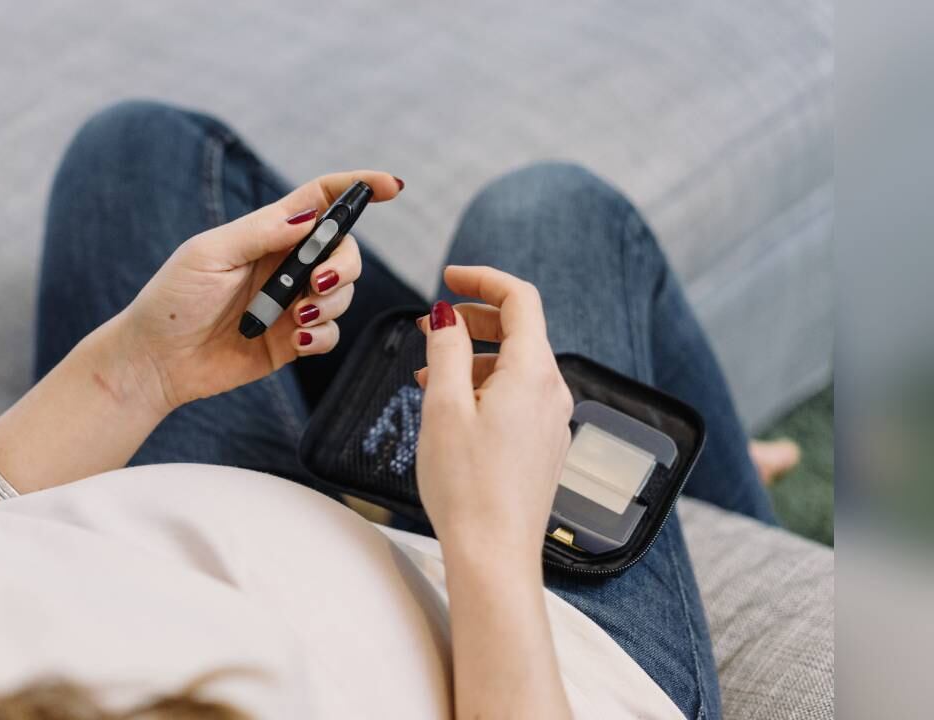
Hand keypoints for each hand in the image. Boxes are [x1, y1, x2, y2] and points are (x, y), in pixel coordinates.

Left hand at [116, 171, 403, 410]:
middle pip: (344, 250)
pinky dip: (323, 335)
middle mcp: (286, 265)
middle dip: (344, 265)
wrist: (155, 361)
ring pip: (343, 293)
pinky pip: (330, 333)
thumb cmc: (172, 300)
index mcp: (267, 232)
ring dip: (331, 303)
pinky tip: (298, 340)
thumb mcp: (210, 253)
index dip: (358, 187)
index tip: (392, 186)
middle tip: (317, 285)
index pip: (322, 199)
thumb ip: (261, 232)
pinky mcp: (292, 341)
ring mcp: (292, 303)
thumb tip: (312, 216)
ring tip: (297, 319)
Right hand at [414, 266, 573, 558]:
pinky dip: (483, 387)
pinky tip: (451, 408)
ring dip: (472, 358)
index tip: (448, 277)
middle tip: (428, 327)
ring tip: (427, 374)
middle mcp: (552, 392)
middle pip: (519, 330)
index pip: (520, 299)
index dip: (483, 279)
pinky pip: (517, 397)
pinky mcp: (543, 445)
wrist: (494, 555)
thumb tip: (447, 315)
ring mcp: (551, 421)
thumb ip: (445, 351)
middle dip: (472, 320)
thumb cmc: (466, 487)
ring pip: (514, 366)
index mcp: (533, 373)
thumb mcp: (443, 407)